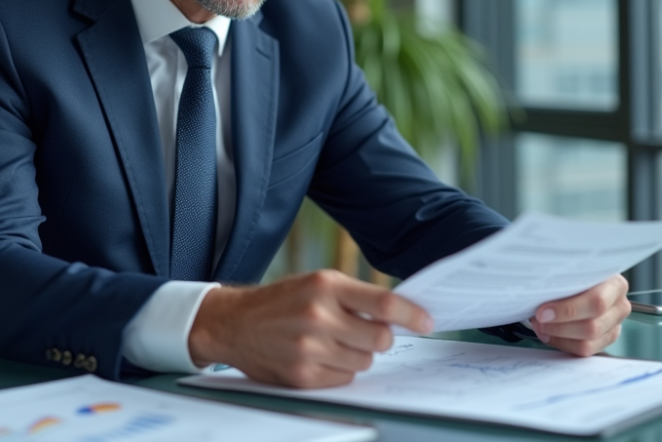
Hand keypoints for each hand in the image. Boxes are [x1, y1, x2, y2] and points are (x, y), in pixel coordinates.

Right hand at [188, 269, 433, 387]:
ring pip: (364, 361)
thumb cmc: (281, 301)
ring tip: (332, 341)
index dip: (411, 315)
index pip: (383, 303)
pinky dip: (340, 369)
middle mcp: (318, 315)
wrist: (234, 323)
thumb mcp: (316, 283)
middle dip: (379, 337)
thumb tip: (397, 315)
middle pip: (380, 338)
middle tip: (363, 330)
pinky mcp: (303, 375)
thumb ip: (354, 297)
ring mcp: (310, 348)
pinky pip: (344, 378)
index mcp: (325, 286)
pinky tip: (319, 355)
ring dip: (357, 354)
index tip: (427, 321)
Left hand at [528, 274, 629, 356]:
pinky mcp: (604, 340)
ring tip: (540, 326)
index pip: (596, 303)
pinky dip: (562, 343)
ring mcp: (614, 326)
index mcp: (616, 285)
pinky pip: (583, 351)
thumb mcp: (573, 267)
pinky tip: (548, 333)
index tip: (543, 311)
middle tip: (538, 320)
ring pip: (587, 343)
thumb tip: (540, 291)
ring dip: (559, 337)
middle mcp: (620, 307)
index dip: (568, 310)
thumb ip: (563, 277)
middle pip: (592, 327)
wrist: (584, 277)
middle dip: (559, 326)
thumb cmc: (576, 271)